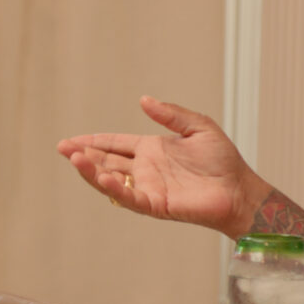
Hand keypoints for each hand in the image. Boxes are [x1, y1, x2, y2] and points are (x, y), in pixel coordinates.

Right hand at [56, 95, 272, 238]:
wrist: (240, 189)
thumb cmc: (223, 160)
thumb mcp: (198, 126)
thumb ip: (171, 114)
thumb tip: (143, 100)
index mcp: (151, 149)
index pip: (114, 144)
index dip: (92, 141)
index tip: (71, 140)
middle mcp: (145, 169)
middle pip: (106, 161)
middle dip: (83, 155)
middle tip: (62, 148)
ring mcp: (148, 187)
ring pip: (111, 180)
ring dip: (91, 171)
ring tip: (74, 159)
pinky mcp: (156, 204)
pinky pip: (129, 197)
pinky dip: (114, 188)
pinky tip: (102, 177)